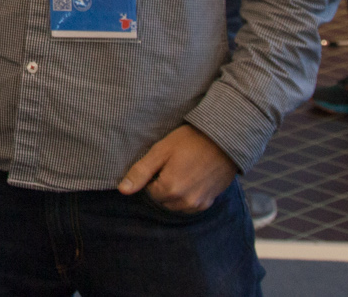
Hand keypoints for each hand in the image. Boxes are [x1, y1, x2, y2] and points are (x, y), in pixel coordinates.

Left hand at [117, 125, 236, 213]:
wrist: (224, 140)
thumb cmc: (190, 141)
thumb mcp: (161, 151)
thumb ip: (140, 172)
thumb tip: (123, 190)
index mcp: (169, 189)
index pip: (149, 192)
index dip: (154, 176)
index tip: (163, 163)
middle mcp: (184, 202)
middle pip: (163, 200)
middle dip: (163, 186)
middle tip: (174, 165)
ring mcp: (198, 204)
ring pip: (176, 205)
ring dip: (175, 193)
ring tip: (184, 170)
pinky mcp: (208, 203)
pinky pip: (190, 206)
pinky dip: (188, 196)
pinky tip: (193, 178)